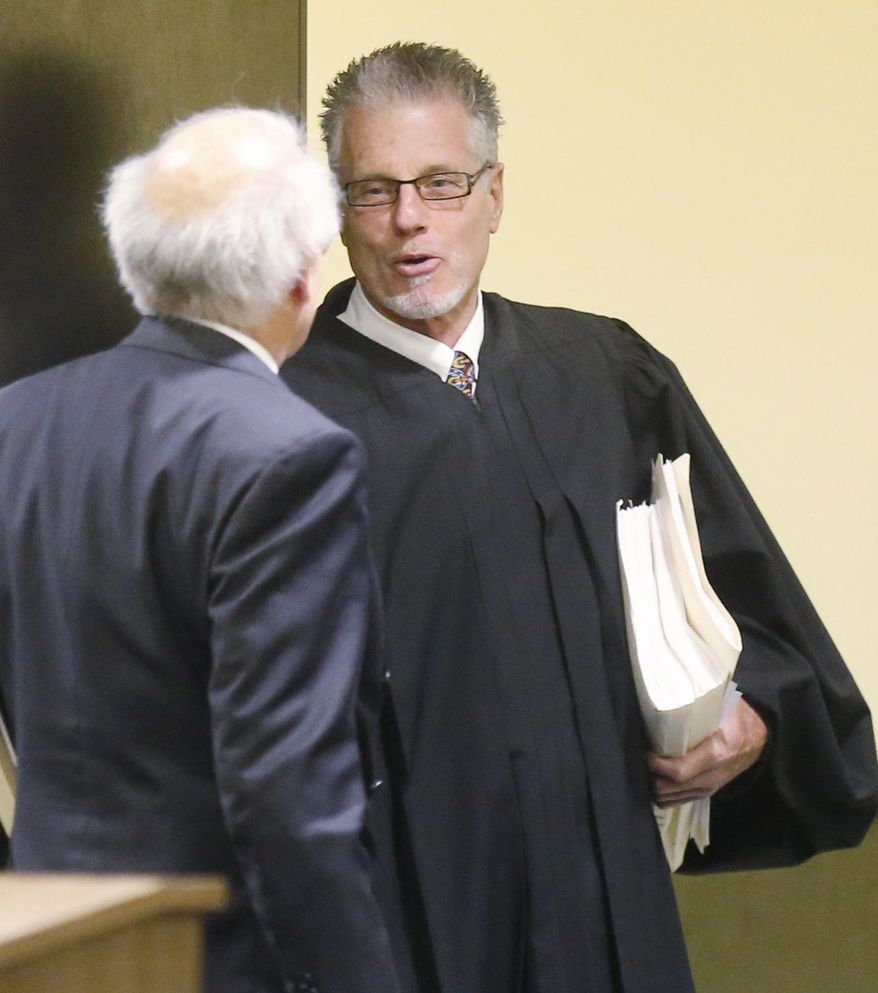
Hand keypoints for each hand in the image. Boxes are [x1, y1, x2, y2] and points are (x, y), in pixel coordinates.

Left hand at [648, 699, 767, 806]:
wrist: (760, 736)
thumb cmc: (736, 715)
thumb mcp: (719, 707)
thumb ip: (695, 708)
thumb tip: (663, 695)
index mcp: (716, 753)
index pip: (679, 770)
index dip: (655, 764)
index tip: (643, 749)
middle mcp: (713, 776)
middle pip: (670, 788)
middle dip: (649, 774)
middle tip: (638, 757)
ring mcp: (710, 787)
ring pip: (671, 797)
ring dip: (654, 784)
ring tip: (644, 766)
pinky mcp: (708, 791)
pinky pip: (679, 801)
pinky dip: (663, 793)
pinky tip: (655, 778)